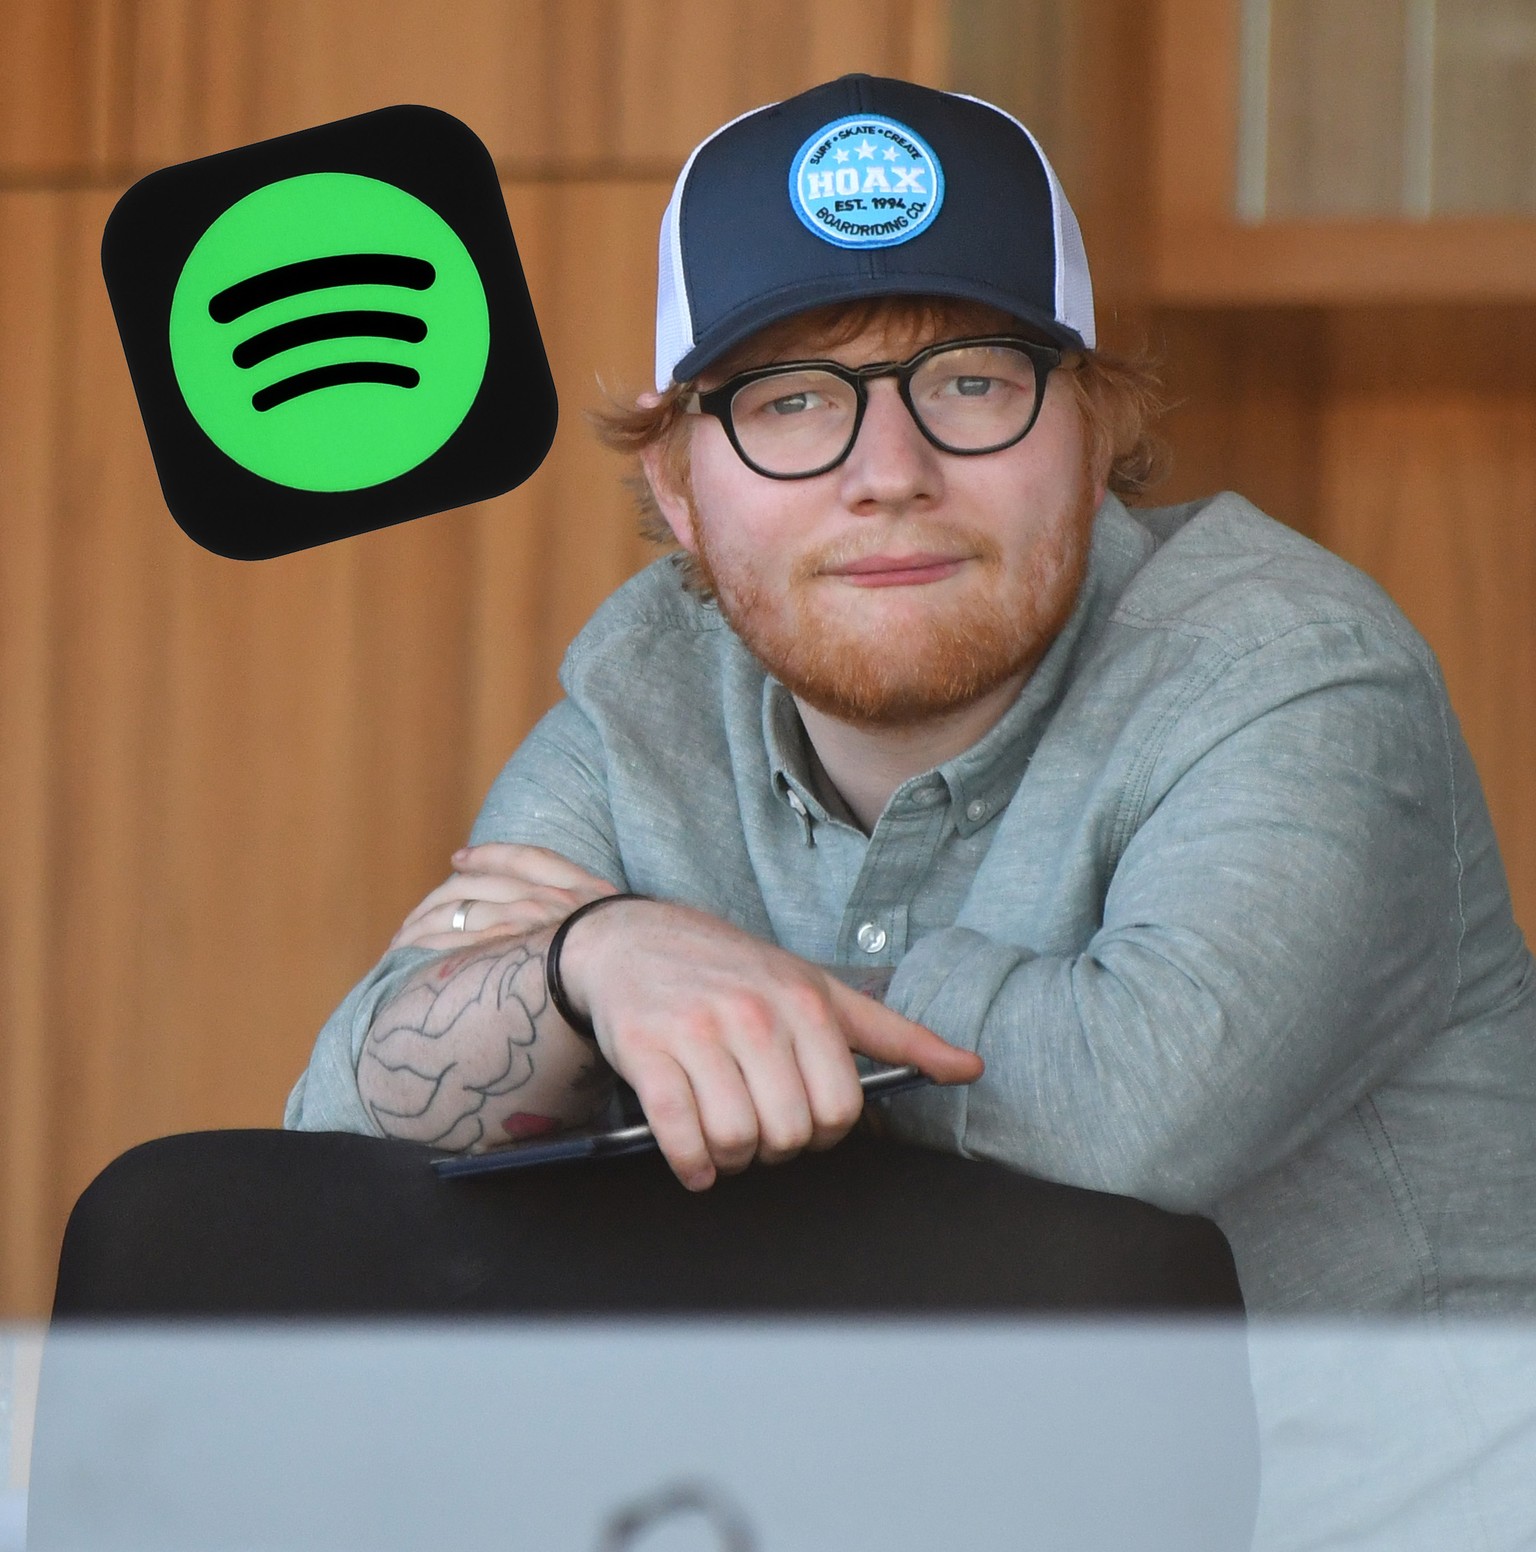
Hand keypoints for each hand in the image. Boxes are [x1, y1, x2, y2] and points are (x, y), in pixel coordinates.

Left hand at [389, 843, 618, 951]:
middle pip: (482, 885)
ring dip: (424, 927)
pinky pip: (462, 942)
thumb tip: (585, 936)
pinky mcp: (514, 950)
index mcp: (584, 889)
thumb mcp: (634, 935)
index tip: (459, 859)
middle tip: (414, 922)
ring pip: (464, 912)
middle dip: (440, 900)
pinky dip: (430, 948)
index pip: (528, 859)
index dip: (489, 856)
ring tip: (402, 943)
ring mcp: (534, 923)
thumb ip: (606, 927)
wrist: (649, 984)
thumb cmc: (641, 972)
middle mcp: (554, 899)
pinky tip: (410, 958)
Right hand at [557, 899, 983, 1190]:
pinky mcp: (645, 1051)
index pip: (841, 1108)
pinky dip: (691, 1165)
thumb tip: (971, 1067)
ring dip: (732, 1159)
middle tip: (760, 1126)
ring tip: (725, 1138)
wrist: (632, 936)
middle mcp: (754, 1015)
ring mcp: (696, 1033)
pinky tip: (694, 1159)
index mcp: (804, 1002)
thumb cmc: (731, 968)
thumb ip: (895, 1034)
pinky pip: (677, 1134)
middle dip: (777, 1148)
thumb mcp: (818, 987)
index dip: (825, 1131)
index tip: (803, 1116)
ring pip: (734, 1139)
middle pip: (789, 1132)